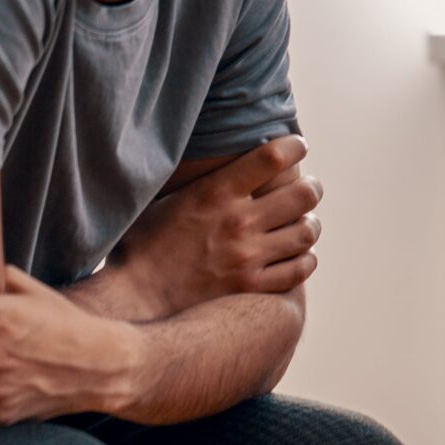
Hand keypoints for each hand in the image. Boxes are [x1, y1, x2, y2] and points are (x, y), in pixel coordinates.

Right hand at [111, 135, 321, 315]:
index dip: (294, 146)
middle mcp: (238, 222)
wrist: (133, 298)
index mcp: (214, 193)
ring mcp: (248, 257)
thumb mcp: (166, 199)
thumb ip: (200, 180)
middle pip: (303, 194)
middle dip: (311, 187)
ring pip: (306, 232)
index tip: (298, 146)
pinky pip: (299, 269)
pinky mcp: (252, 287)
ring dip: (310, 224)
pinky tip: (298, 255)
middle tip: (309, 188)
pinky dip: (304, 259)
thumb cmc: (141, 245)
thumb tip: (221, 156)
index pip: (273, 157)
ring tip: (305, 223)